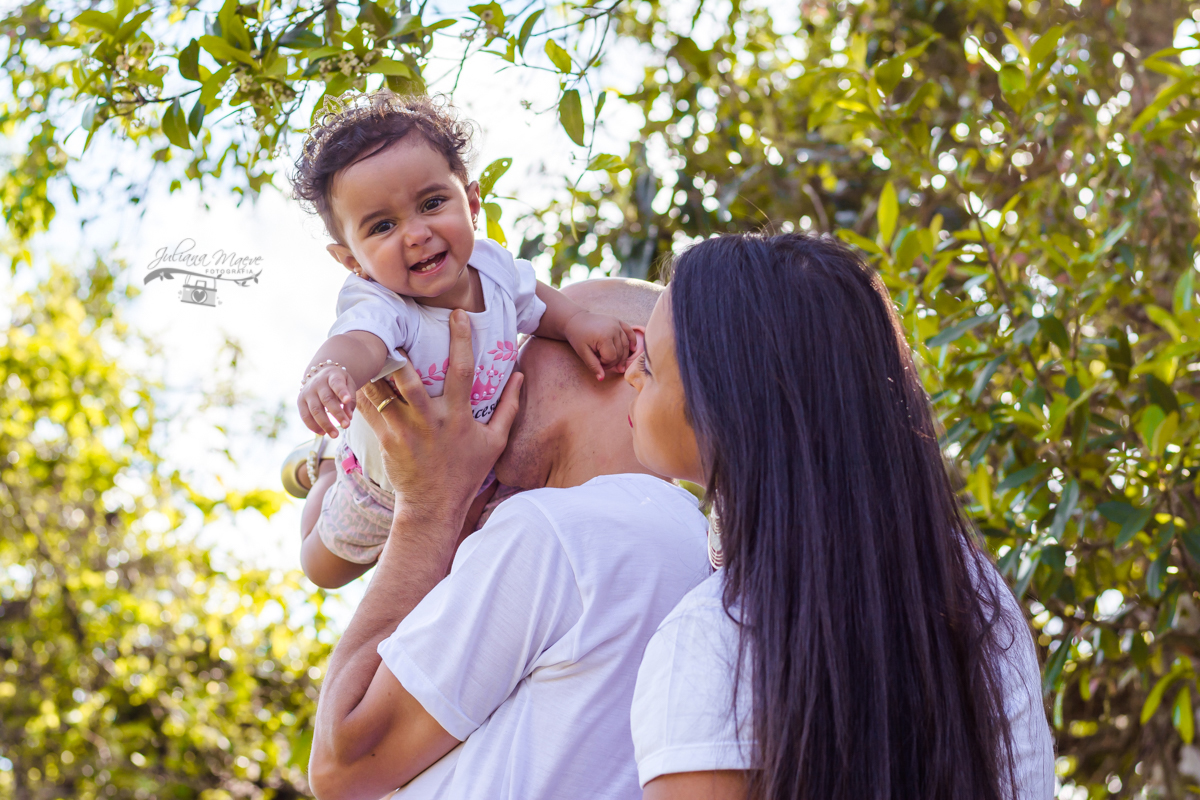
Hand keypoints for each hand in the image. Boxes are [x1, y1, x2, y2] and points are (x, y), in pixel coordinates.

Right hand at [298, 365, 356, 436]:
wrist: (318, 374)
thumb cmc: (337, 382)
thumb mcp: (348, 384)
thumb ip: (351, 399)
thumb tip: (348, 417)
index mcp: (332, 376)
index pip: (336, 383)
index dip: (342, 392)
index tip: (347, 400)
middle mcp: (317, 383)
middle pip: (326, 399)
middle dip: (337, 414)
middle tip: (346, 426)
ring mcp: (307, 392)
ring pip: (315, 410)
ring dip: (325, 424)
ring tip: (335, 435)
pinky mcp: (300, 401)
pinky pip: (305, 416)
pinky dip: (313, 426)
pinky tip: (323, 433)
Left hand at [357, 309, 522, 529]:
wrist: (434, 506)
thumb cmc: (467, 472)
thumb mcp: (495, 441)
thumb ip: (508, 407)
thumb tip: (520, 376)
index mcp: (459, 417)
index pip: (463, 371)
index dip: (461, 340)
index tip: (458, 314)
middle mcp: (431, 421)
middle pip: (411, 381)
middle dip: (402, 354)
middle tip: (394, 326)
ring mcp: (406, 431)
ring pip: (384, 393)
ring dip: (376, 368)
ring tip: (371, 343)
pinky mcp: (387, 440)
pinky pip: (370, 410)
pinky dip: (363, 389)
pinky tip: (357, 372)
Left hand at [563, 311, 635, 380]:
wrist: (575, 320)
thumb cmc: (577, 336)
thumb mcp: (582, 352)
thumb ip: (593, 365)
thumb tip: (601, 379)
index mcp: (604, 337)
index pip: (612, 357)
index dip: (605, 363)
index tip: (597, 361)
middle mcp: (614, 329)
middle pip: (620, 352)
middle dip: (612, 360)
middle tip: (603, 362)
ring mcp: (617, 324)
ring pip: (625, 345)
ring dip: (621, 355)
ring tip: (616, 362)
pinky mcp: (618, 321)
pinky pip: (629, 332)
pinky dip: (632, 341)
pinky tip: (633, 349)